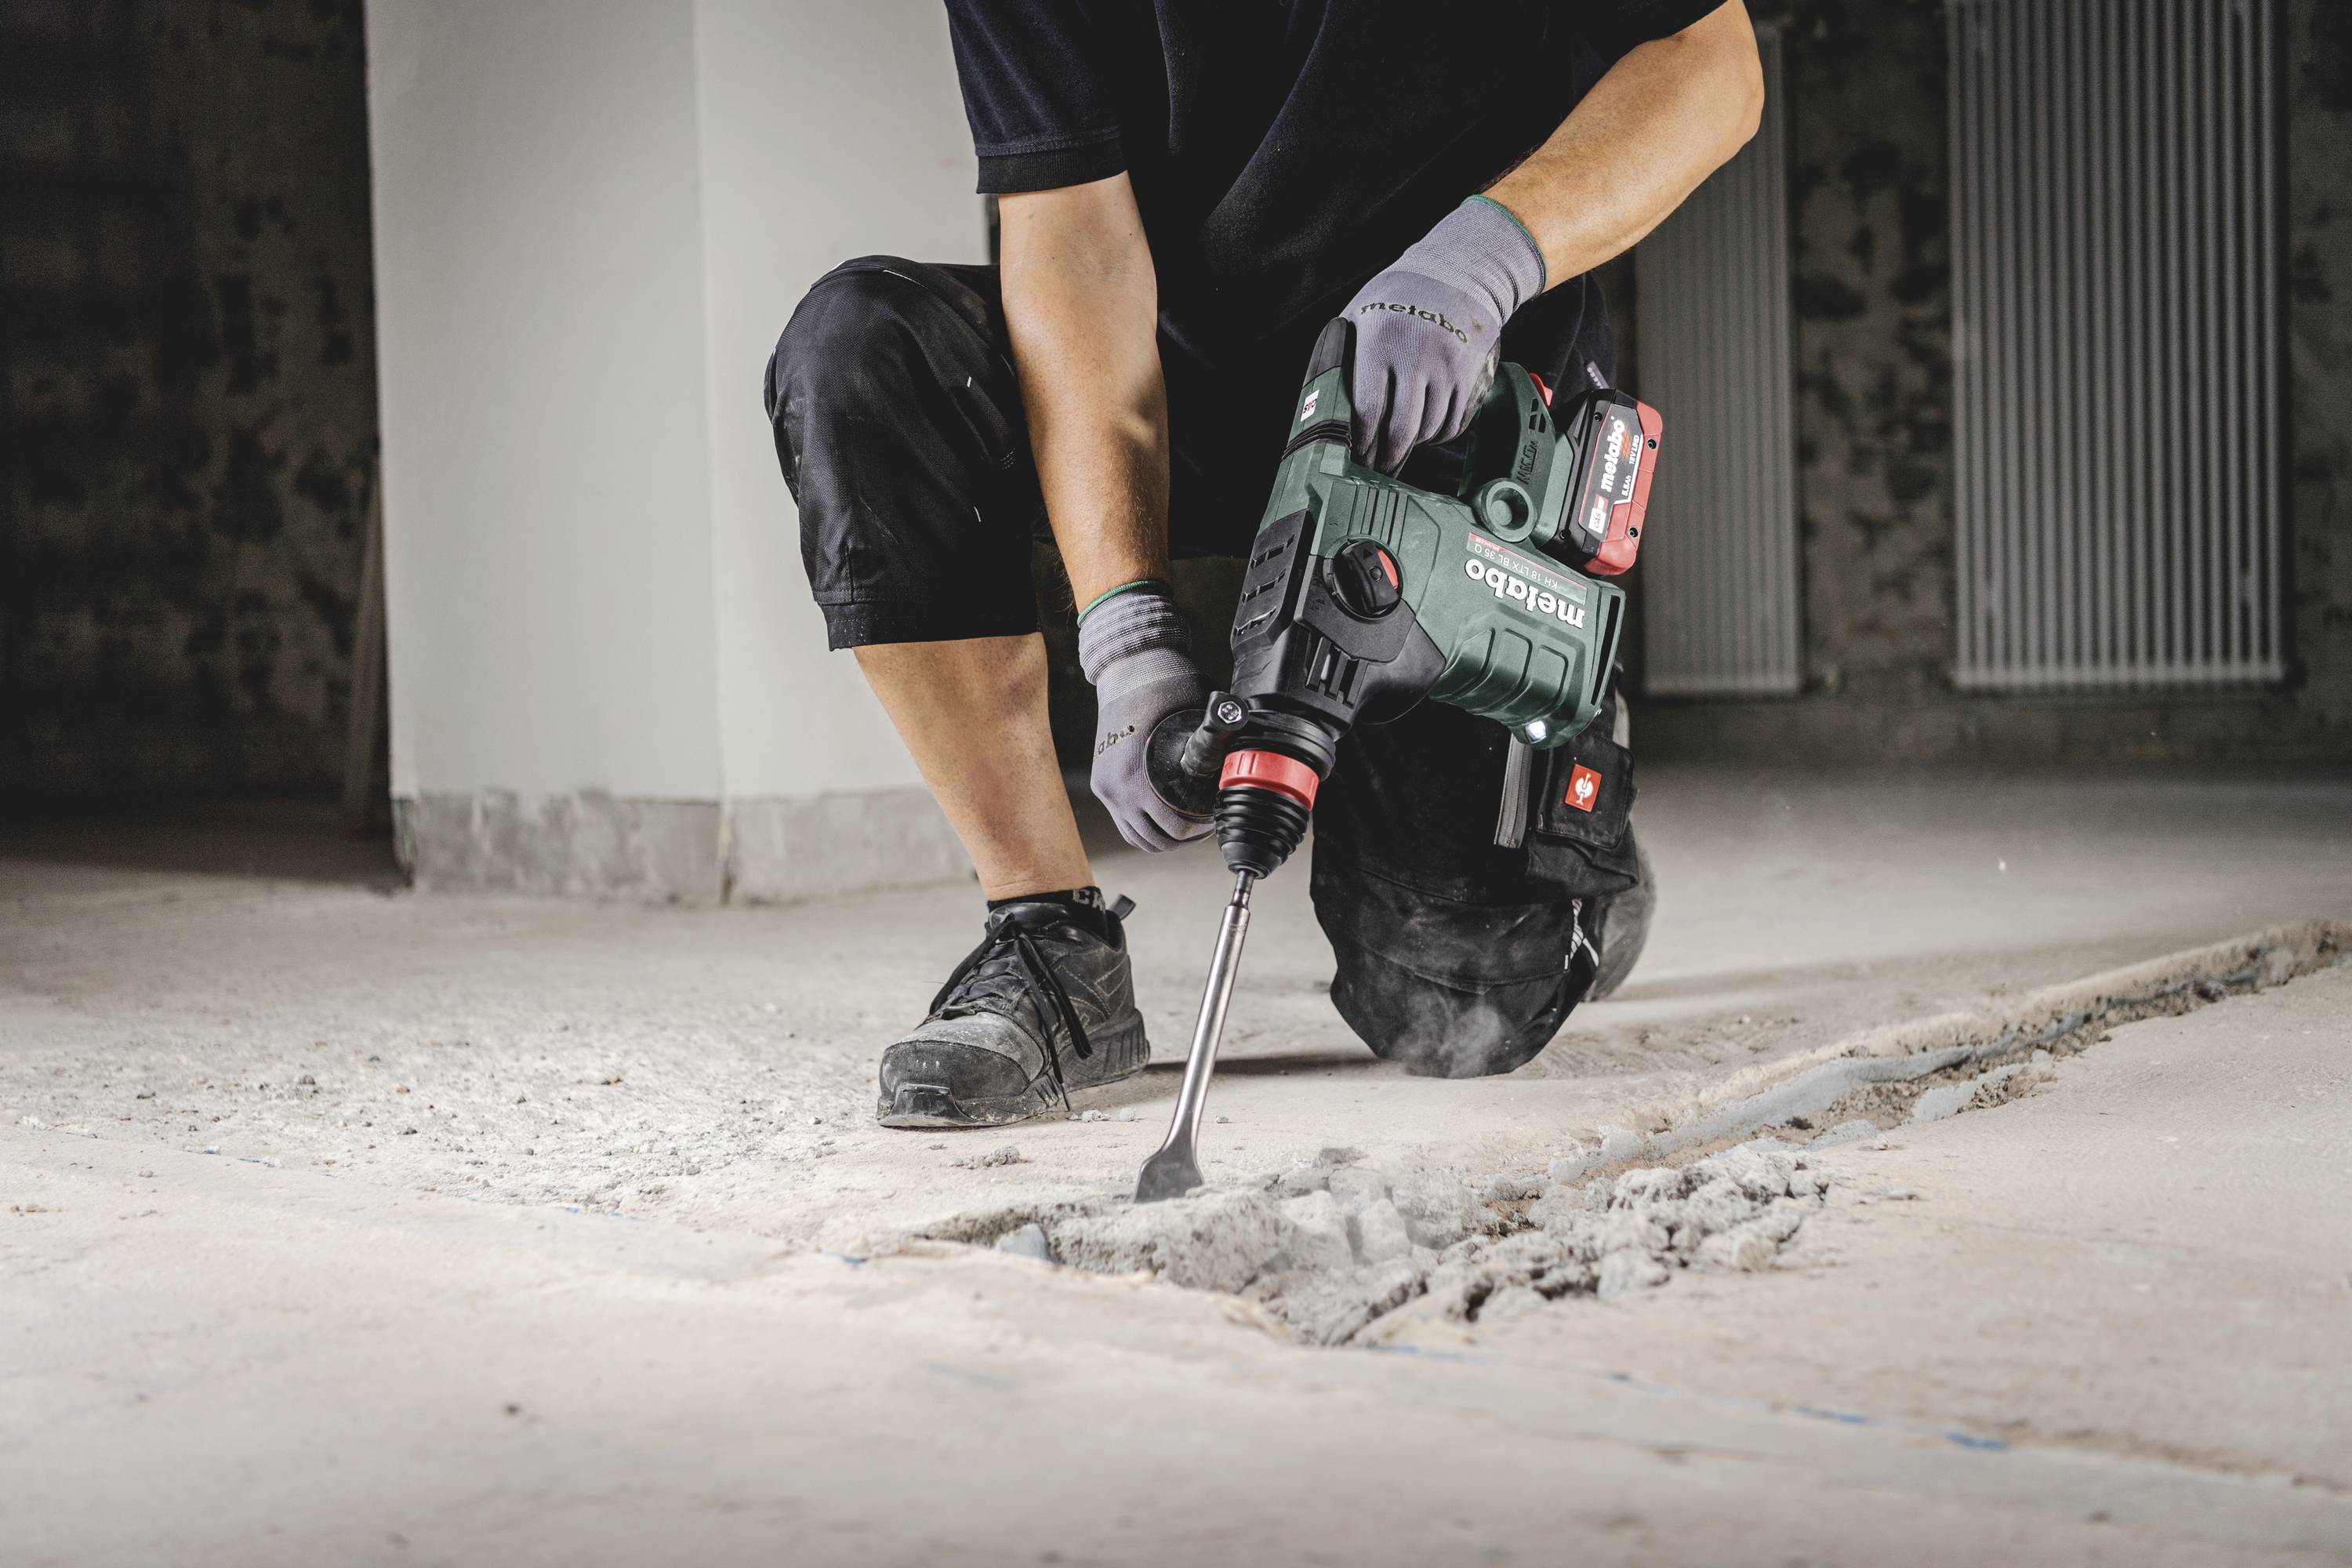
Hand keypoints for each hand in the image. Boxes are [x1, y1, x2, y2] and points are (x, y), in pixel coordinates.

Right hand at [1077, 583, 1211, 851]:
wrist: (1126, 665)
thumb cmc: (1163, 682)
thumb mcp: (1198, 708)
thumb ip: (1221, 733)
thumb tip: (1253, 747)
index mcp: (1135, 777)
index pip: (1173, 828)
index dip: (1201, 830)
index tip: (1215, 818)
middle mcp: (1115, 789)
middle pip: (1157, 841)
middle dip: (1187, 838)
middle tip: (1208, 824)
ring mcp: (1105, 788)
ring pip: (1139, 838)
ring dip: (1166, 839)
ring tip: (1191, 826)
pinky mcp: (1102, 783)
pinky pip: (1125, 823)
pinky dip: (1146, 829)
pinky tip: (1168, 820)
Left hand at [1342, 197, 1545, 473]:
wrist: (1459, 272)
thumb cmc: (1399, 296)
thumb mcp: (1360, 314)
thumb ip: (1344, 355)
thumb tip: (1324, 403)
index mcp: (1380, 341)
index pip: (1368, 410)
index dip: (1361, 441)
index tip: (1356, 456)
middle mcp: (1416, 355)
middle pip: (1402, 429)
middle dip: (1387, 457)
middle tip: (1378, 468)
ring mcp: (1447, 366)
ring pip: (1428, 430)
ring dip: (1412, 445)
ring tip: (1400, 446)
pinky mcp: (1470, 375)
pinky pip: (1453, 423)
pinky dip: (1438, 435)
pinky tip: (1426, 430)